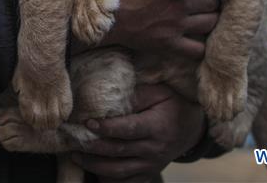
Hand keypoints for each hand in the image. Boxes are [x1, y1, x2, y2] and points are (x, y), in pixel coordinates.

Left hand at [71, 84, 205, 182]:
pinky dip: (108, 180)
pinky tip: (93, 172)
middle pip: (118, 152)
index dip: (107, 128)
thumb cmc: (174, 103)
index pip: (128, 129)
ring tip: (76, 157)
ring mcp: (152, 164)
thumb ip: (137, 94)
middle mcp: (154, 149)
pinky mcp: (149, 173)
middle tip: (73, 140)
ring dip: (95, 166)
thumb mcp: (160, 92)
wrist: (193, 128)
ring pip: (119, 171)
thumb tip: (110, 97)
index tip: (87, 123)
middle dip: (92, 147)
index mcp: (157, 127)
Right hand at [90, 0, 219, 59]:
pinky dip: (200, 47)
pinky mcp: (169, 45)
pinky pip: (196, 51)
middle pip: (214, 5)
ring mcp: (176, 27)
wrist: (105, 17)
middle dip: (213, 2)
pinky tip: (195, 41)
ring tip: (204, 19)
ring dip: (210, 22)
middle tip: (207, 1)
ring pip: (210, 26)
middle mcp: (181, 6)